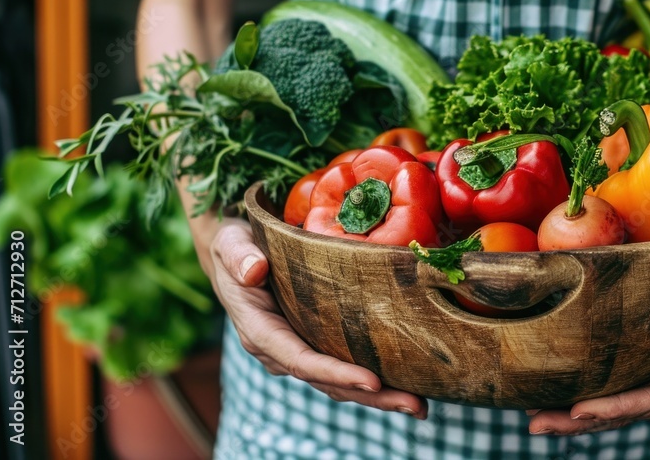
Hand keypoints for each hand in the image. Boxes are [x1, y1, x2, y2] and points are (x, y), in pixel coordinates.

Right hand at [209, 219, 428, 418]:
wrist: (237, 255)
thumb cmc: (234, 247)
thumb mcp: (230, 243)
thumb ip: (238, 255)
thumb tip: (255, 271)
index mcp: (260, 330)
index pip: (300, 360)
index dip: (335, 373)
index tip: (372, 380)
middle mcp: (280, 350)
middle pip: (328, 382)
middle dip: (372, 396)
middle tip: (416, 406)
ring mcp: (298, 350)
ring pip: (339, 383)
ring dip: (379, 396)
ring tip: (419, 405)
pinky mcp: (315, 344)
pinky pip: (344, 368)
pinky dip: (373, 381)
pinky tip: (407, 383)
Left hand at [527, 270, 649, 434]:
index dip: (621, 405)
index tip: (582, 410)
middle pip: (629, 410)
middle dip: (582, 422)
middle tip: (539, 424)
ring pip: (616, 408)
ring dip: (573, 418)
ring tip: (533, 421)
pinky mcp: (647, 371)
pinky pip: (613, 391)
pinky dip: (580, 398)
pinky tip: (545, 399)